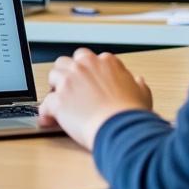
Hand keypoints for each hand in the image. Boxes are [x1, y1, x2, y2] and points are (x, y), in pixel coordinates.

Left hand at [37, 49, 152, 150]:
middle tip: (70, 89)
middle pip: (66, 62)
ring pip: (53, 76)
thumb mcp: (143, 94)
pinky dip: (46, 112)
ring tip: (59, 101)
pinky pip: (46, 103)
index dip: (85, 72)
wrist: (122, 130)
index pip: (87, 58)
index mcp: (105, 62)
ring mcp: (69, 82)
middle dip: (66, 74)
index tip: (86, 82)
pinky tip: (49, 120)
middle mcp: (85, 67)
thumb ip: (136, 83)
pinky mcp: (59, 100)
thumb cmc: (133, 115)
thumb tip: (137, 80)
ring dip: (55, 88)